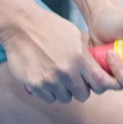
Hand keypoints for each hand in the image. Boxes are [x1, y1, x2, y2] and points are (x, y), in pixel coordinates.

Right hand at [0, 3, 121, 103]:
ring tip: (56, 77)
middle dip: (79, 89)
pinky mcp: (35, 84)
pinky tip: (45, 79)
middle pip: (82, 95)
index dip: (96, 84)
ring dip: (63, 91)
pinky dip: (48, 92)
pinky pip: (49, 98)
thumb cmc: (50, 27)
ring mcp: (50, 79)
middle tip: (72, 80)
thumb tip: (101, 67)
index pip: (99, 83)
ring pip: (65, 98)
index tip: (90, 81)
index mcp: (79, 58)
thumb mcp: (75, 34)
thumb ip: (88, 53)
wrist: (21, 25)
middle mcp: (66, 71)